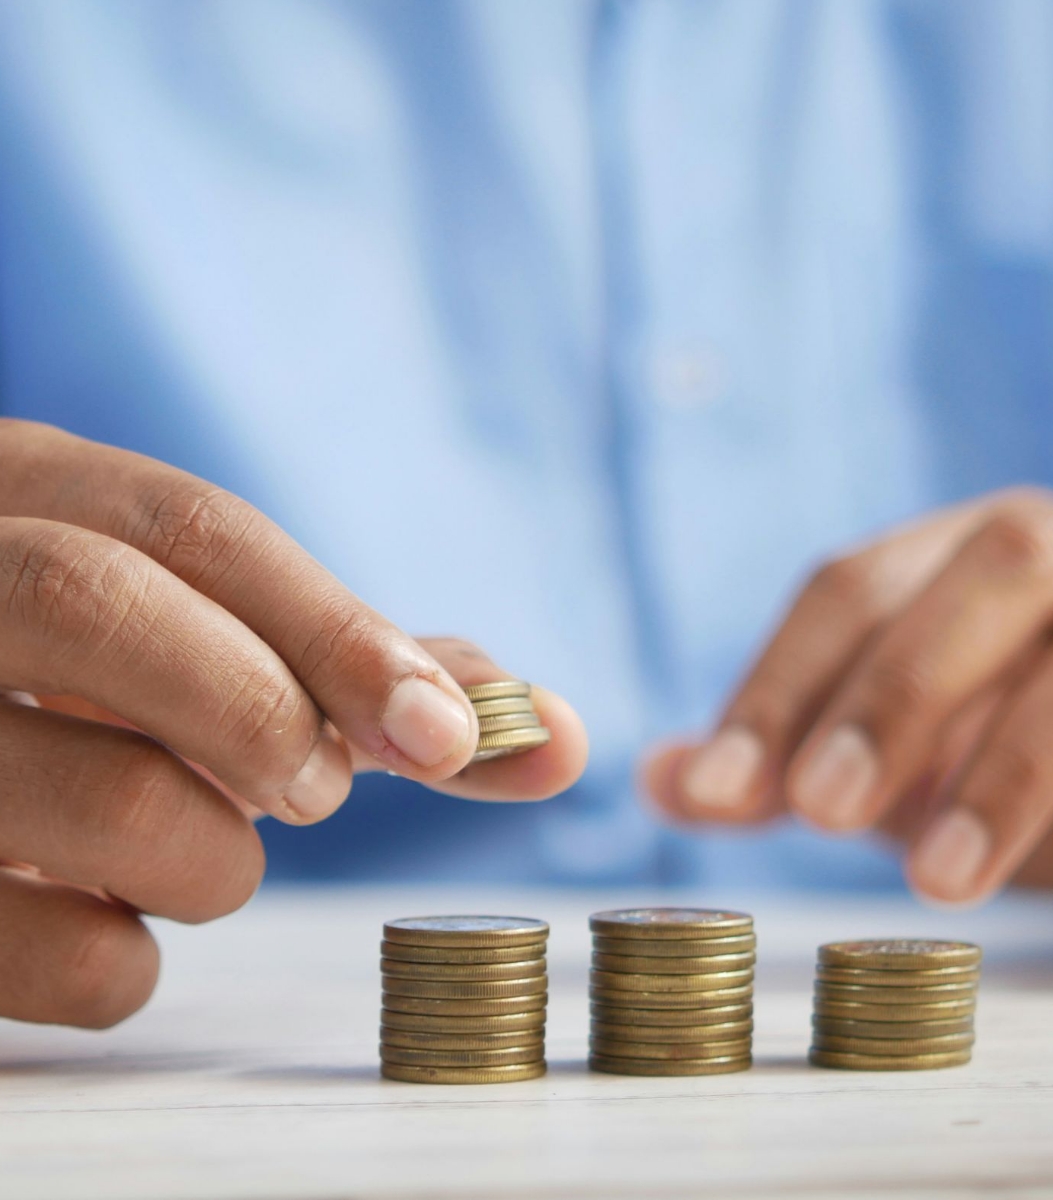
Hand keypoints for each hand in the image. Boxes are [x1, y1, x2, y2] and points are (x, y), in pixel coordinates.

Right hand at [0, 420, 586, 1027]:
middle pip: (107, 604)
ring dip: (213, 859)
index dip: (340, 633)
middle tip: (314, 790)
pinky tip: (107, 915)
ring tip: (199, 852)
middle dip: (261, 712)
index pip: (199, 530)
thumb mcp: (210, 641)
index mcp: (32, 495)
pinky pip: (58, 956)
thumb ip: (372, 675)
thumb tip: (559, 735)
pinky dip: (128, 961)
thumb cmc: (103, 690)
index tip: (446, 733)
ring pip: (105, 798)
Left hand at [644, 488, 1052, 910]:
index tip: (715, 791)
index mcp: (997, 554)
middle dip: (899, 686)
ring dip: (1019, 763)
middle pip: (1006, 561)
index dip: (782, 677)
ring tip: (938, 883)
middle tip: (815, 812)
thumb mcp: (920, 757)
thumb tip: (662, 777)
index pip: (865, 580)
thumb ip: (801, 756)